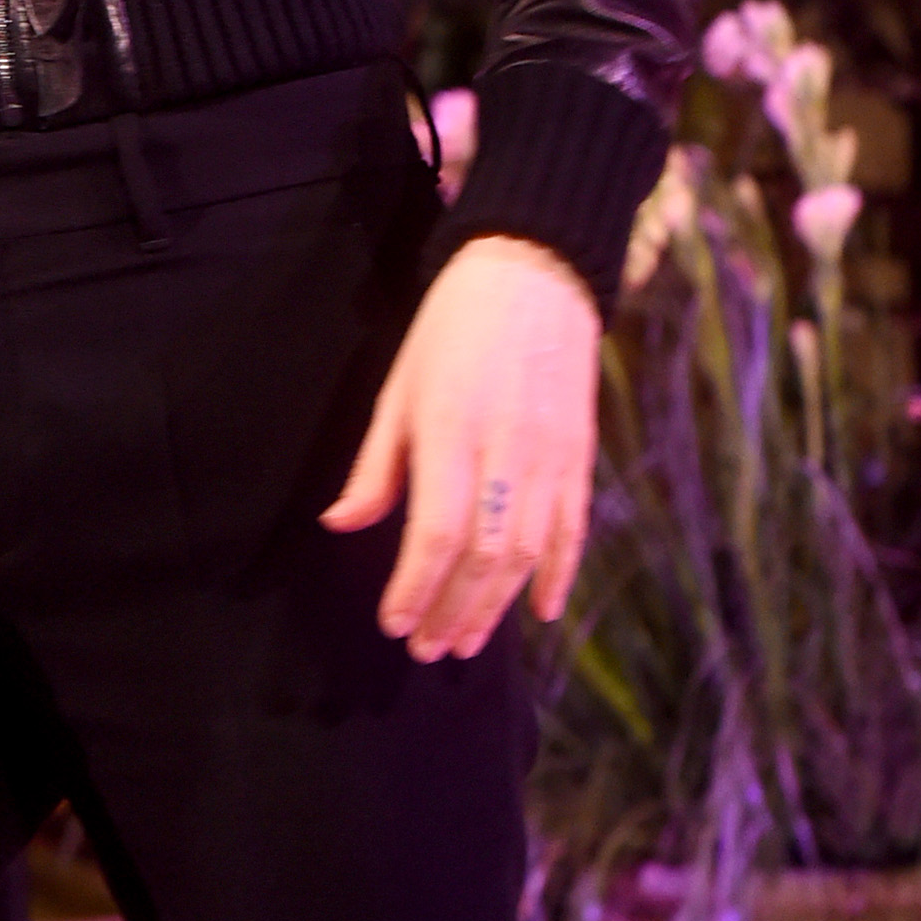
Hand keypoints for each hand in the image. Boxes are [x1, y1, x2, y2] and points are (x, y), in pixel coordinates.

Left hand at [321, 234, 598, 660]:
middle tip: (427, 648)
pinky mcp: (580, 455)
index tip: (394, 623)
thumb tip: (340, 525)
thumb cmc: (451, 328)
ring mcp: (550, 455)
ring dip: (497, 607)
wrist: (535, 272)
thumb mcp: (399, 384)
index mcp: (449, 427)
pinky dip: (560, 576)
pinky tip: (540, 612)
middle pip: (484, 557)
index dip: (415, 588)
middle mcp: (504, 448)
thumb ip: (376, 464)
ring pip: (528, 553)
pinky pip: (573, 530)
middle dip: (453, 611)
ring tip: (466, 640)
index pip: (436, 532)